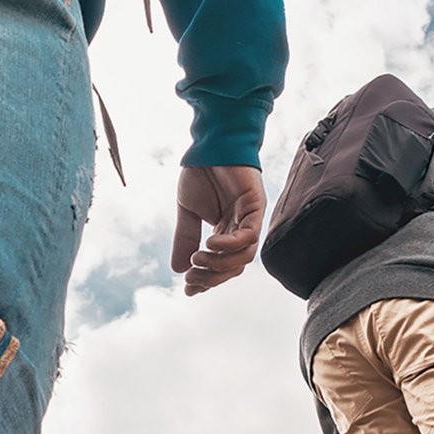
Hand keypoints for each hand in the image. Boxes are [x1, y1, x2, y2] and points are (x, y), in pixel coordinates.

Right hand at [171, 165, 265, 295]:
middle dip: (212, 278)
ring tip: (197, 259)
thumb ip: (185, 239)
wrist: (209, 144)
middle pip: (234, 268)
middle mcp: (240, 229)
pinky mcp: (255, 206)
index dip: (206, 281)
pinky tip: (209, 243)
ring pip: (243, 257)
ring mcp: (250, 219)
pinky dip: (229, 245)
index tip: (187, 289)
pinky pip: (248, 236)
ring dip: (219, 265)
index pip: (221, 266)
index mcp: (225, 232)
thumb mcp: (187, 211)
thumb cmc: (202, 173)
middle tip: (191, 278)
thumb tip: (178, 270)